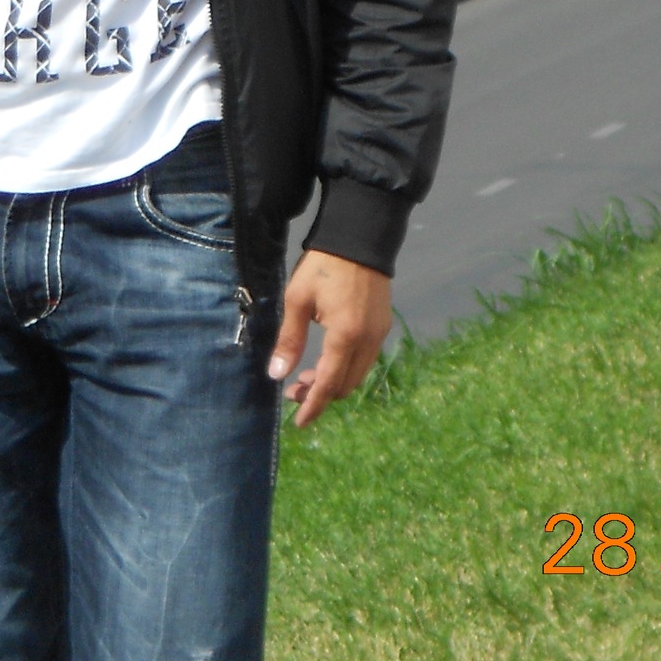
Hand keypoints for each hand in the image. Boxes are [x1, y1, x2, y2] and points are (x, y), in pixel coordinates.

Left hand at [267, 250, 393, 427]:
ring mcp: (379, 334)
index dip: (312, 406)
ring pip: (357, 374)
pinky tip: (327, 358)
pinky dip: (346, 368)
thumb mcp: (297, 300)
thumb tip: (277, 375)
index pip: (327, 384)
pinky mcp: (383, 325)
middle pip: (345, 386)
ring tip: (306, 375)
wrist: (359, 237)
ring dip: (333, 382)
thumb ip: (290, 340)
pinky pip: (365, 359)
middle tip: (293, 389)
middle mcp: (368, 341)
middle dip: (320, 395)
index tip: (298, 423)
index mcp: (345, 337)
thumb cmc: (323, 265)